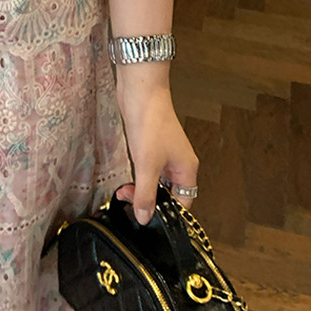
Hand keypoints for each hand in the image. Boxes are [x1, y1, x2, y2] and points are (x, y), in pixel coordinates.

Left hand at [114, 84, 198, 223]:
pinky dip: (137, 177)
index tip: (146, 217)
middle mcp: (179, 164)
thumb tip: (144, 217)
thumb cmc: (151, 122)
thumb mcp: (146, 165)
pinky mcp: (151, 148)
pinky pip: (146, 171)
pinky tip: (126, 177)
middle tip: (130, 199)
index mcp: (186, 170)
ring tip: (124, 189)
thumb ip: (145, 194)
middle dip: (149, 200)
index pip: (183, 204)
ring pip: (155, 183)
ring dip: (140, 189)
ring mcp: (165, 156)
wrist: (140, 92)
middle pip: (168, 195)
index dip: (166, 214)